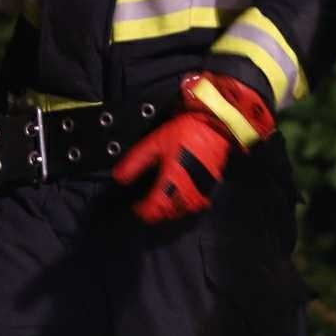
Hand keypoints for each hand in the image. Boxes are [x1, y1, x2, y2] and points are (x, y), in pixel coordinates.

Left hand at [112, 73, 275, 223]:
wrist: (215, 123)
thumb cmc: (186, 130)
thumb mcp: (155, 142)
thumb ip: (136, 161)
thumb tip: (119, 176)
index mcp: (172, 178)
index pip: (155, 206)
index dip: (144, 210)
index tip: (137, 208)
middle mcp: (188, 187)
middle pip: (170, 211)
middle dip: (157, 211)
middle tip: (148, 206)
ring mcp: (202, 188)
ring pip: (184, 210)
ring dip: (172, 209)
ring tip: (163, 201)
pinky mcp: (211, 185)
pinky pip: (198, 203)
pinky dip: (187, 204)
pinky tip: (181, 196)